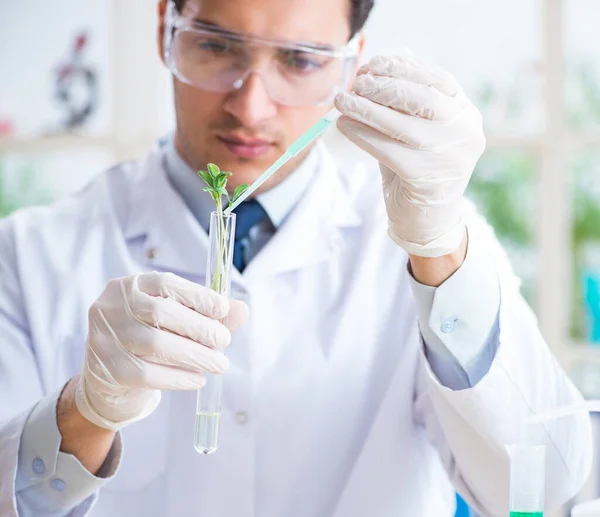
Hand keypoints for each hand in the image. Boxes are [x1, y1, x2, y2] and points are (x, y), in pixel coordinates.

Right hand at [76, 272, 247, 430]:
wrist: (108, 379)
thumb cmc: (148, 340)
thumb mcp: (174, 321)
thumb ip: (206, 314)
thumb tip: (242, 310)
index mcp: (131, 286)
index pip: (165, 283)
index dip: (197, 295)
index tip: (223, 309)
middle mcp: (113, 306)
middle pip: (160, 312)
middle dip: (199, 327)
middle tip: (224, 341)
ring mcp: (105, 337)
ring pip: (156, 344)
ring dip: (194, 355)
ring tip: (219, 364)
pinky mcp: (107, 368)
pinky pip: (147, 374)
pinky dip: (178, 377)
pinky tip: (198, 379)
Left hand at [334, 52, 485, 257]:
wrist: (428, 221)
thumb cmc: (418, 170)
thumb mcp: (417, 132)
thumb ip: (404, 104)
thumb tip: (373, 71)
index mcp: (466, 115)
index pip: (439, 79)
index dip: (403, 67)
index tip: (374, 64)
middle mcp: (464, 132)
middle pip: (421, 97)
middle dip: (383, 86)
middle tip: (355, 84)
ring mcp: (447, 156)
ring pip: (401, 122)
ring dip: (365, 108)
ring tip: (341, 101)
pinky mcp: (424, 177)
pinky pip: (385, 148)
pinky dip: (361, 134)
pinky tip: (344, 126)